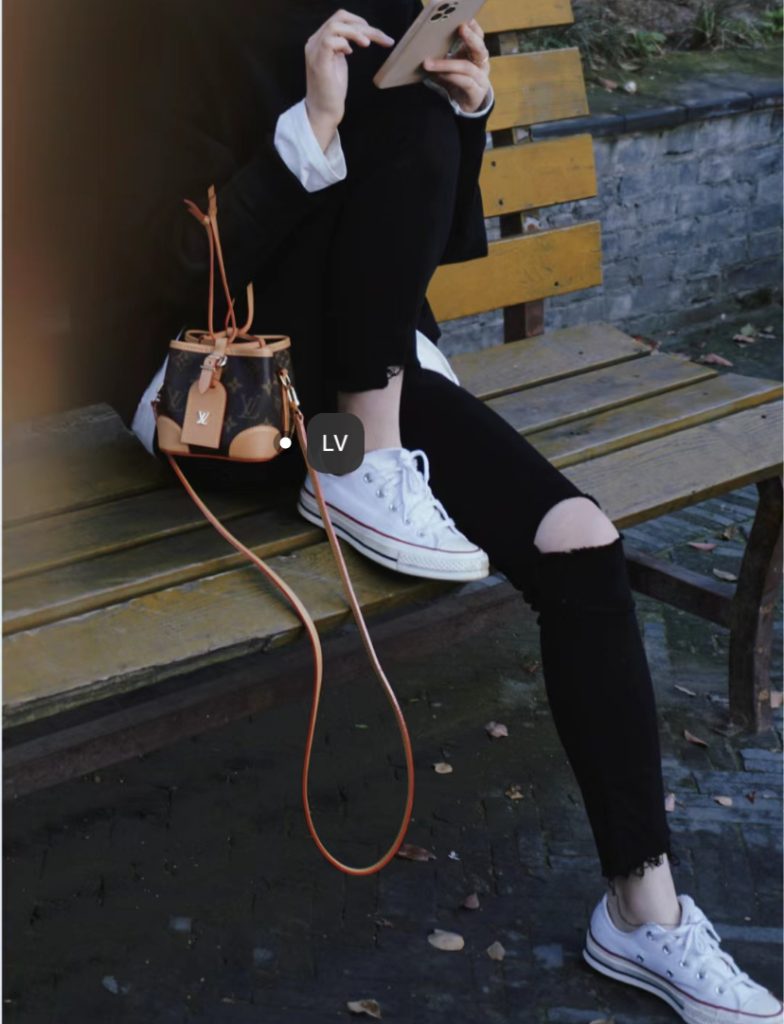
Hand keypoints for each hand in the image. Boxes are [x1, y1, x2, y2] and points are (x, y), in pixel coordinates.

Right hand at [304, 9, 394, 146]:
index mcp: (320, 40)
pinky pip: (330, 41)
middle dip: (363, 25)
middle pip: (340, 18)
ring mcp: (314, 51)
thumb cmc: (332, 91)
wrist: (324, 112)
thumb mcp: (340, 63)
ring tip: (368, 44)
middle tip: (381, 37)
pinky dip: (345, 43)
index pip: (340, 20)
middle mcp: (314, 42)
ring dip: (356, 32)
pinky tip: (352, 52)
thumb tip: (360, 35)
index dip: (359, 22)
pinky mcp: (318, 62)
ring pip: (335, 26)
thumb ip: (344, 47)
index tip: (376, 33)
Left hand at [422, 18, 491, 114]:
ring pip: (467, 67)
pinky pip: (465, 82)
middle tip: (460, 28)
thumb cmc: (458, 82)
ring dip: (448, 64)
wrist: (466, 105)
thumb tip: (425, 45)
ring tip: (430, 63)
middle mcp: (482, 65)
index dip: (474, 29)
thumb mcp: (453, 65)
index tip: (464, 20)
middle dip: (470, 38)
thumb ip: (446, 54)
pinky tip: (440, 75)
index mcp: (476, 55)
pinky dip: (451, 77)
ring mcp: (481, 79)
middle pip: (480, 49)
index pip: (479, 38)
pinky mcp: (476, 93)